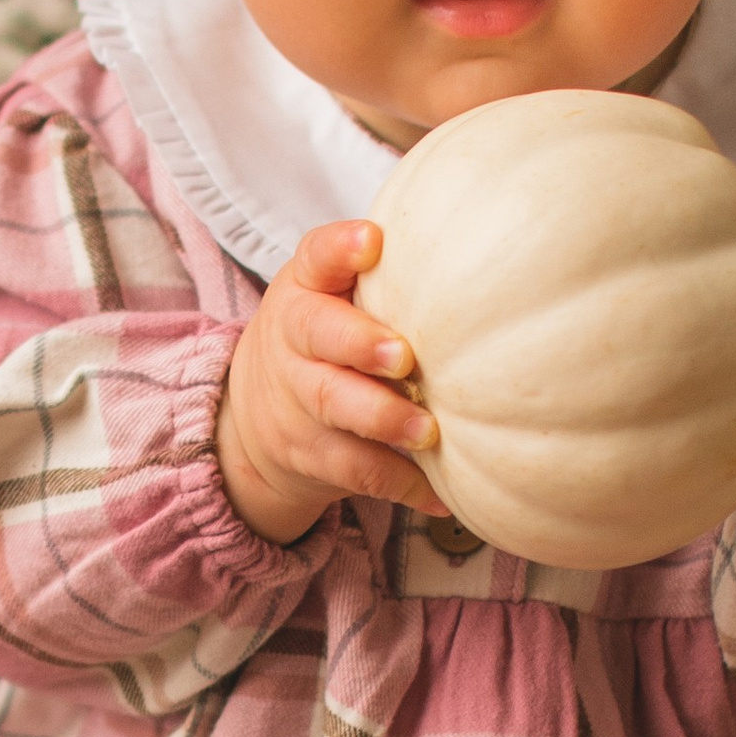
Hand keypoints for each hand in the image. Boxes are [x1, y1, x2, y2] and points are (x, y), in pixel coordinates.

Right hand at [217, 220, 441, 541]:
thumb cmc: (325, 341)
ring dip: (383, 419)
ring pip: (333, 405)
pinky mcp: (309, 454)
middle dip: (359, 344)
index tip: (372, 242)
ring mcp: (295, 401)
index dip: (339, 249)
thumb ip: (383, 279)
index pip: (315, 258)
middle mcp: (293, 341)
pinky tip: (439, 494)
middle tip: (404, 357)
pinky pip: (354, 470)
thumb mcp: (331, 298)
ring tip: (428, 431)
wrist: (252, 420)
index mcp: (304, 290)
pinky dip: (399, 484)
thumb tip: (483, 249)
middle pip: (317, 336)